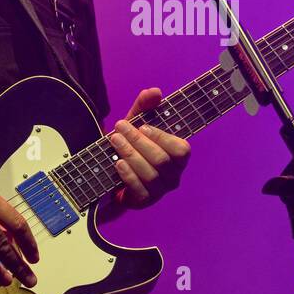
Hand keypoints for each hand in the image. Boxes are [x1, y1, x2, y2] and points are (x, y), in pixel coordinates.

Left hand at [108, 88, 191, 211]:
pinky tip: (118, 163)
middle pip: (161, 160)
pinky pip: (140, 191)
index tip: (143, 126)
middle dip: (138, 142)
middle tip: (120, 127)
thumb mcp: (136, 122)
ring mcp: (160, 190)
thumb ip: (145, 106)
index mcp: (178, 157)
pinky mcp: (145, 201)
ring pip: (151, 174)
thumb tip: (155, 91)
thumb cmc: (131, 144)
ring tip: (115, 141)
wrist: (111, 170)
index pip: (182, 150)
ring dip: (131, 154)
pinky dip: (128, 175)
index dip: (163, 138)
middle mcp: (173, 175)